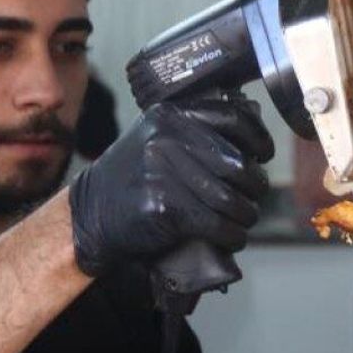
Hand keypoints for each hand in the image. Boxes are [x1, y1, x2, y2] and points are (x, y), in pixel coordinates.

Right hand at [69, 97, 272, 277]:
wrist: (89, 214)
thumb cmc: (132, 178)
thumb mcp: (155, 138)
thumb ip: (194, 133)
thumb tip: (251, 143)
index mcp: (171, 115)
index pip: (234, 119)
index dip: (258, 139)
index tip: (263, 155)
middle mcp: (168, 138)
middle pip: (237, 163)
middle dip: (255, 186)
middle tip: (254, 198)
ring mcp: (164, 172)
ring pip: (230, 197)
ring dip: (246, 214)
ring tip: (244, 220)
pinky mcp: (163, 207)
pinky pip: (216, 223)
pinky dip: (232, 235)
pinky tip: (231, 237)